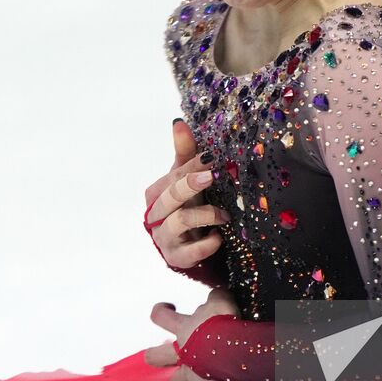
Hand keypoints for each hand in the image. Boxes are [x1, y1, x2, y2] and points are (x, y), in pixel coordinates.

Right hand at [143, 120, 226, 270]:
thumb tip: (178, 122)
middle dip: (190, 184)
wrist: (190, 246)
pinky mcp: (177, 258)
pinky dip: (206, 244)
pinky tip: (219, 238)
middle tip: (212, 176)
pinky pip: (190, 252)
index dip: (191, 166)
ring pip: (179, 222)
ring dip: (205, 215)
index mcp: (156, 193)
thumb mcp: (186, 180)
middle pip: (170, 196)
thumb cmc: (187, 206)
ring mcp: (165, 238)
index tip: (211, 157)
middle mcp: (156, 215)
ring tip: (225, 215)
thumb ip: (184, 153)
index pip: (172, 176)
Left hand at [143, 287, 240, 380]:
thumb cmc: (225, 321)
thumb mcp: (220, 301)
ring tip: (194, 375)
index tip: (168, 308)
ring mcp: (190, 373)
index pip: (160, 317)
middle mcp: (182, 351)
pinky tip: (223, 380)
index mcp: (183, 327)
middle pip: (154, 357)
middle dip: (155, 355)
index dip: (160, 312)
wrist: (235, 347)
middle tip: (164, 353)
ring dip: (181, 378)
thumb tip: (216, 295)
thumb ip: (215, 299)